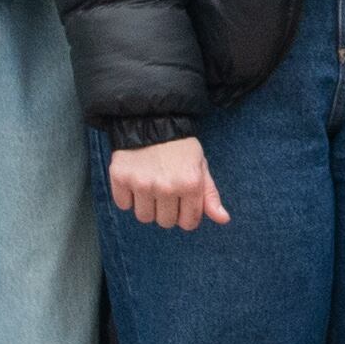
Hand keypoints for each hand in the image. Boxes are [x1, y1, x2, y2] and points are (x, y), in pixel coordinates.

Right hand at [109, 139, 228, 230]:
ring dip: (147, 206)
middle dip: (167, 211)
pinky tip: (135, 182)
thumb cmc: (180, 146)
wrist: (152, 120)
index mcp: (190, 184)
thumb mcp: (201, 167)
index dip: (186, 215)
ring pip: (144, 216)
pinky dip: (128, 197)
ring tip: (150, 186)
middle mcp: (166, 187)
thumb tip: (223, 219)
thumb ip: (210, 195)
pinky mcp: (121, 178)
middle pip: (165, 222)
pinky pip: (123, 204)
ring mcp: (142, 183)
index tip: (182, 203)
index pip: (189, 223)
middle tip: (165, 191)